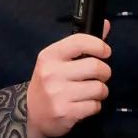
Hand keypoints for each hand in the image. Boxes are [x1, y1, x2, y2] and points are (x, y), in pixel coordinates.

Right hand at [25, 20, 111, 137]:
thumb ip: (81, 44)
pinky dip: (95, 105)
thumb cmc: (49, 82)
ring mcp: (58, 95)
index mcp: (49, 56)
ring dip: (101, 91)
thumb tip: (105, 24)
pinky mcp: (66, 113)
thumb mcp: (58, 60)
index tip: (105, 51)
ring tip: (93, 91)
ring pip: (99, 88)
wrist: (31, 113)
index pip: (80, 42)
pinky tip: (85, 104)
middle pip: (95, 66)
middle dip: (105, 72)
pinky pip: (95, 105)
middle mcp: (52, 73)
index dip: (99, 45)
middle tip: (101, 75)